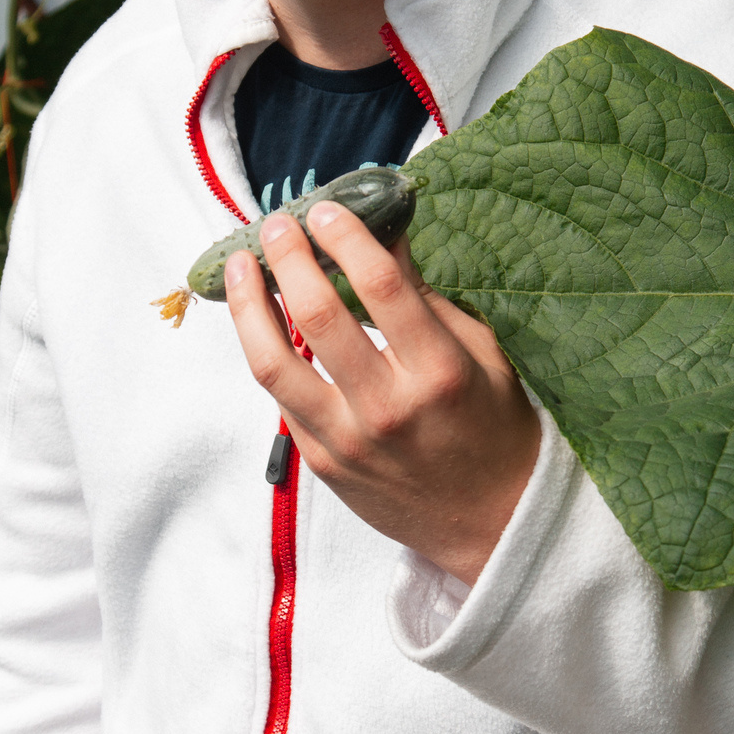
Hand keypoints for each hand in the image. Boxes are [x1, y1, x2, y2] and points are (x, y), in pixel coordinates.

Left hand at [224, 198, 539, 582]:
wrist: (491, 524)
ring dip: (248, 305)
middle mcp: (388, 408)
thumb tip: (384, 233)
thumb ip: (427, 298)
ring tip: (240, 267)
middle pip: (318, 317)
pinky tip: (261, 322)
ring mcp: (347, 441)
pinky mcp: (321, 463)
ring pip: (273, 363)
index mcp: (438, 373)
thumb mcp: (481, 355)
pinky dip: (266, 353)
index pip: (382, 288)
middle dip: (288, 258)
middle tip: (277, 226)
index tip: (328, 209)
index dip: (347, 239)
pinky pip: (281, 399)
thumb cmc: (493, 429)